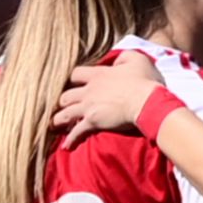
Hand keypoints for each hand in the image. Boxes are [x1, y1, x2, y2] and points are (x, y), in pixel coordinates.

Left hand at [52, 52, 167, 146]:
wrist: (147, 102)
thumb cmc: (145, 81)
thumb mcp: (137, 59)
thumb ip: (123, 56)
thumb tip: (116, 60)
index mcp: (97, 74)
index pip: (75, 74)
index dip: (73, 79)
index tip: (73, 84)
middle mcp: (89, 90)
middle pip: (65, 95)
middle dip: (62, 101)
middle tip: (61, 107)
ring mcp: (89, 106)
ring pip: (65, 113)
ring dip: (59, 119)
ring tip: (54, 124)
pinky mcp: (93, 121)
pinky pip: (77, 131)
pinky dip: (71, 139)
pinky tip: (66, 146)